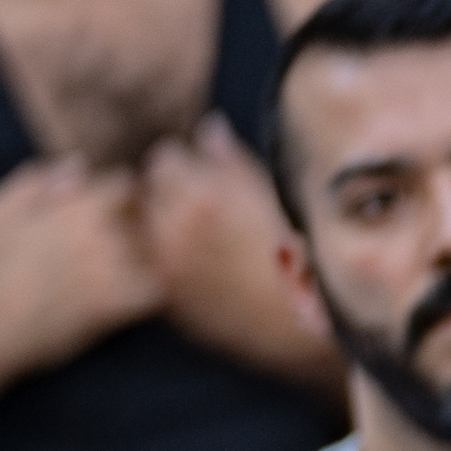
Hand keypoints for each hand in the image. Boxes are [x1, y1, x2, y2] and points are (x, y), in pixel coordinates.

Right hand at [0, 159, 160, 390]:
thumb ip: (36, 183)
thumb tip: (79, 163)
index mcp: (72, 205)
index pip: (123, 185)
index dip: (126, 199)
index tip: (120, 216)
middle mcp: (96, 232)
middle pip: (148, 219)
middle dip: (144, 230)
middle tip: (131, 247)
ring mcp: (108, 269)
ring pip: (157, 255)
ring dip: (151, 262)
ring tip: (131, 275)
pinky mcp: (115, 306)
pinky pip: (156, 293)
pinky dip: (151, 295)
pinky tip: (133, 302)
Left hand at [140, 119, 325, 383]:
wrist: (305, 322)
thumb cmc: (298, 253)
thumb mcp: (273, 197)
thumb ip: (233, 158)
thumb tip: (209, 128)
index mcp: (202, 195)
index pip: (167, 157)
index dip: (187, 163)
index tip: (203, 174)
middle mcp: (175, 228)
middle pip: (149, 189)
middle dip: (168, 190)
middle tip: (200, 204)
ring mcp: (168, 265)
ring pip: (145, 226)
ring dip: (162, 223)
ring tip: (200, 235)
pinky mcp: (169, 295)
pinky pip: (152, 261)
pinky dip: (167, 257)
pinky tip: (201, 264)